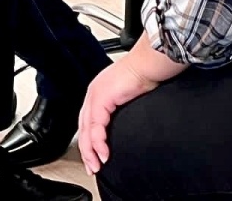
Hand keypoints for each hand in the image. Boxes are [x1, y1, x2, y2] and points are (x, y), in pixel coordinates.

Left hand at [77, 57, 160, 175]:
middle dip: (86, 151)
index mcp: (99, 92)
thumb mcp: (129, 98)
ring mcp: (95, 95)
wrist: (148, 64)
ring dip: (91, 151)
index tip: (94, 158)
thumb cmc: (144, 75)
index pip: (88, 122)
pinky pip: (96, 127)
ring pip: (87, 130)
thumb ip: (122, 111)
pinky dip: (98, 143)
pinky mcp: (101, 99)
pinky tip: (103, 154)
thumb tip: (125, 127)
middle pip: (83, 128)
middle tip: (92, 167)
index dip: (89, 142)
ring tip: (97, 165)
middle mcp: (93, 93)